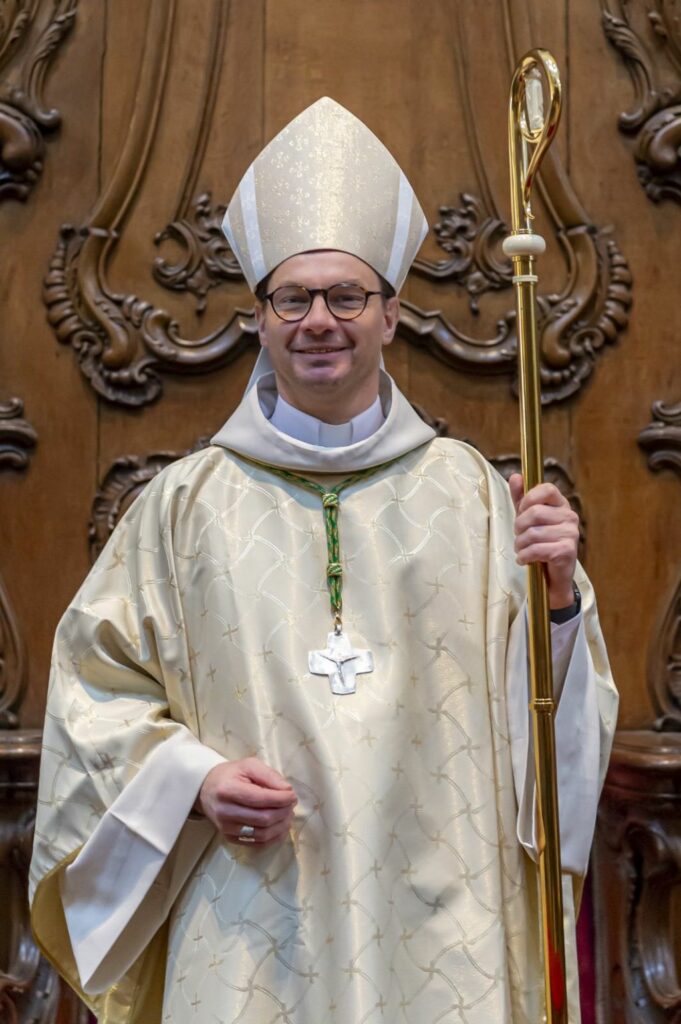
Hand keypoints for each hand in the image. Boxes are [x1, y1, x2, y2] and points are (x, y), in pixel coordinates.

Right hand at [198, 757, 296, 846]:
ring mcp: (226, 828)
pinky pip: (257, 843)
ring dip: (281, 826)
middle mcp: (225, 812)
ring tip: (287, 815)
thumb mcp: (249, 765)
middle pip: (264, 818)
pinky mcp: (230, 838)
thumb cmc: (230, 775)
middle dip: (284, 812)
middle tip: (291, 804)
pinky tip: (280, 827)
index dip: (282, 799)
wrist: (206, 789)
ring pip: (263, 834)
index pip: (261, 799)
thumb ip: (269, 775)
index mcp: (229, 790)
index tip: (292, 795)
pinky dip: (274, 837)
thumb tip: (287, 791)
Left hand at [509, 474, 578, 608]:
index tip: (521, 512)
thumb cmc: (541, 543)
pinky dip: (525, 556)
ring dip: (520, 545)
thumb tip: (516, 476)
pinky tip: (525, 560)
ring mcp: (571, 534)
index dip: (529, 498)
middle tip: (518, 536)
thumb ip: (521, 498)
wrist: (552, 575)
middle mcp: (570, 517)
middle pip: (535, 513)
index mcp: (561, 505)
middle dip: (519, 527)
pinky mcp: (567, 551)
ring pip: (533, 533)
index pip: (547, 489)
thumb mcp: (528, 519)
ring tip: (521, 550)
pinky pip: (537, 549)